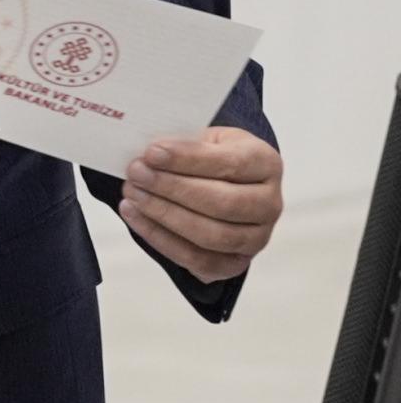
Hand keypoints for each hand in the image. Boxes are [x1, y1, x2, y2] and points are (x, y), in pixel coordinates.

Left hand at [119, 126, 282, 284]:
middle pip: (221, 203)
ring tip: (132, 194)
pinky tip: (135, 216)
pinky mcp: (235, 263)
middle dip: (172, 189)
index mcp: (266, 163)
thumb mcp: (207, 139)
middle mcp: (270, 204)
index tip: (151, 153)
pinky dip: (160, 239)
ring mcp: (256, 238)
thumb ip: (186, 144)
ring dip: (164, 215)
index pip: (230, 164)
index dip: (188, 159)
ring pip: (210, 235)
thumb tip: (150, 153)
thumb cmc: (212, 157)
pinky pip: (196, 259)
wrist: (224, 184)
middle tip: (136, 174)